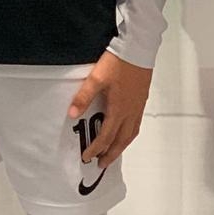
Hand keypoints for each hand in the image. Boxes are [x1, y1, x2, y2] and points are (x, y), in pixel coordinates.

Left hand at [67, 51, 153, 169]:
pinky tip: (124, 133)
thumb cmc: (118, 63)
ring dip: (121, 146)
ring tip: (112, 153)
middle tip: (101, 164)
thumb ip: (83, 97)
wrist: (138, 50)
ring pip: (131, 134)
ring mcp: (138, 107)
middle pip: (121, 141)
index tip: (87, 157)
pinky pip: (136, 125)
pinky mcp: (141, 100)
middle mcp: (130, 112)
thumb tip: (72, 114)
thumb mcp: (96, 79)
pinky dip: (129, 135)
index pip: (106, 136)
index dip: (96, 149)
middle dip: (111, 154)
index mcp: (119, 109)